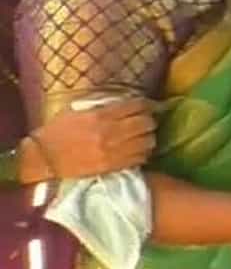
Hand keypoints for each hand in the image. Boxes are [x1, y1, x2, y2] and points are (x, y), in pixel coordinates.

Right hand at [23, 98, 156, 181]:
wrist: (43, 158)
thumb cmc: (57, 131)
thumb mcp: (78, 110)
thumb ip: (102, 105)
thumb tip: (125, 102)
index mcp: (101, 115)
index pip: (137, 106)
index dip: (147, 104)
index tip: (148, 106)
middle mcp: (111, 132)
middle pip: (147, 123)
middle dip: (149, 120)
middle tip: (146, 122)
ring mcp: (113, 151)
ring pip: (148, 142)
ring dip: (148, 137)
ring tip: (143, 137)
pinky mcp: (112, 166)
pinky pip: (140, 159)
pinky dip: (143, 153)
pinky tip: (137, 151)